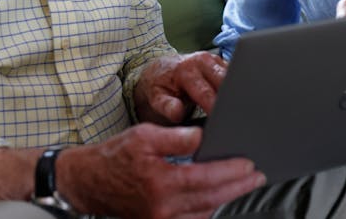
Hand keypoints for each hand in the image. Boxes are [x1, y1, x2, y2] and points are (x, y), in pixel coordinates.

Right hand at [57, 123, 264, 218]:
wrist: (88, 182)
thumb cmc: (115, 155)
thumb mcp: (143, 135)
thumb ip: (175, 136)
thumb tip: (203, 136)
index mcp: (160, 181)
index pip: (206, 178)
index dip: (231, 171)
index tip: (249, 164)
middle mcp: (162, 207)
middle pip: (211, 199)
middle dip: (237, 187)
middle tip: (257, 176)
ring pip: (204, 213)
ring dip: (226, 199)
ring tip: (243, 184)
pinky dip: (208, 210)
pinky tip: (218, 198)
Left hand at [134, 52, 226, 124]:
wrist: (161, 68)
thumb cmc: (160, 84)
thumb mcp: (156, 97)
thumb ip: (166, 106)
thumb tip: (178, 113)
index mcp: (186, 70)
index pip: (206, 93)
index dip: (214, 108)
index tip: (220, 122)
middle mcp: (202, 60)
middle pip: (224, 82)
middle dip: (230, 100)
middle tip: (233, 119)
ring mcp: (214, 59)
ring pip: (232, 78)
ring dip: (235, 94)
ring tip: (235, 112)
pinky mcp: (221, 62)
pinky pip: (234, 75)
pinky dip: (235, 89)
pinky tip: (234, 102)